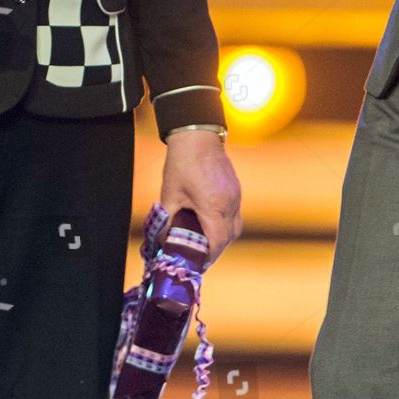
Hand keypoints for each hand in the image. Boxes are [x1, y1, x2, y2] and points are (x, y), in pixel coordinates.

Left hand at [159, 132, 241, 265]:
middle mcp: (229, 202)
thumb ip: (167, 221)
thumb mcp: (169, 194)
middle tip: (199, 255)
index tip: (197, 263)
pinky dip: (225, 224)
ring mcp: (235, 194)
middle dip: (215, 250)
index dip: (208, 257)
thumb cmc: (182, 163)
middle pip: (229, 237)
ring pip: (235, 226)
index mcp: (213, 206)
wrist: (197, 135)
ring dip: (222, 237)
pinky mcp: (236, 188)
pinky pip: (235, 214)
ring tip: (205, 241)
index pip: (217, 242)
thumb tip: (162, 241)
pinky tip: (211, 222)